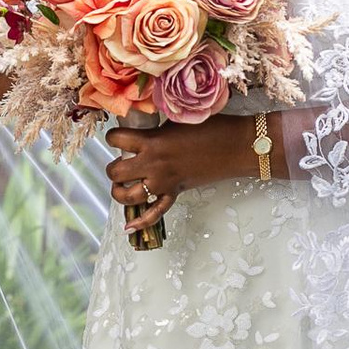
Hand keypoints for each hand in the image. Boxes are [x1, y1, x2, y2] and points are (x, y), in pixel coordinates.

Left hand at [104, 117, 256, 235]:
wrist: (236, 146)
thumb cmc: (212, 127)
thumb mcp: (178, 120)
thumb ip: (157, 127)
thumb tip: (141, 124)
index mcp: (152, 142)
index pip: (117, 139)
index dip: (112, 136)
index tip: (116, 136)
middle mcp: (153, 165)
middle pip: (116, 172)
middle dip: (113, 167)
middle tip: (120, 161)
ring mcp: (163, 183)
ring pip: (128, 196)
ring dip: (119, 191)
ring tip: (121, 185)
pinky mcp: (175, 193)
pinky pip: (155, 213)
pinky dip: (141, 222)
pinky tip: (128, 228)